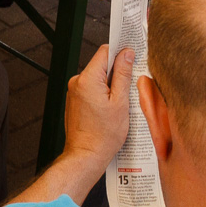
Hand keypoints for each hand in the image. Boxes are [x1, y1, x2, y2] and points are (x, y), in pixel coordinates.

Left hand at [63, 45, 134, 165]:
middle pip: (101, 65)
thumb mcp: (120, 103)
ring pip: (97, 78)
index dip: (120, 52)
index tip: (131, 54)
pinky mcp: (75, 100)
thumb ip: (123, 75)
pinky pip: (91, 89)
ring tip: (118, 105)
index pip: (105, 52)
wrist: (86, 155)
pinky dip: (102, 94)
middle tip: (128, 89)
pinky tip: (109, 109)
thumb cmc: (103, 135)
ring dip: (110, 86)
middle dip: (116, 73)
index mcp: (88, 79)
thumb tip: (126, 54)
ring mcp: (74, 91)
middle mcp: (77, 82)